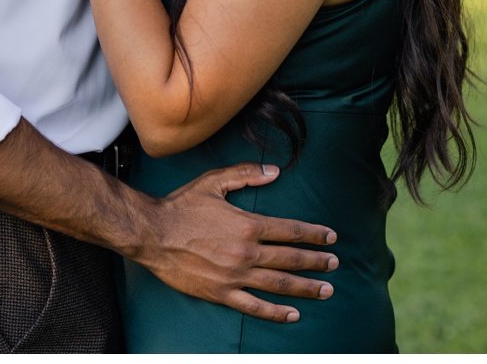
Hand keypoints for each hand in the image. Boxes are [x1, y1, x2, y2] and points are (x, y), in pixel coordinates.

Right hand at [137, 163, 339, 323]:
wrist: (151, 234)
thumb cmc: (182, 206)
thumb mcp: (214, 181)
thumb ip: (246, 173)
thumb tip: (275, 171)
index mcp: (248, 225)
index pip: (291, 230)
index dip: (314, 234)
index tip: (331, 238)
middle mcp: (246, 252)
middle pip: (291, 258)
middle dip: (317, 262)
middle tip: (335, 265)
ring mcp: (235, 276)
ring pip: (279, 284)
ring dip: (305, 288)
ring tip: (325, 290)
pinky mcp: (221, 293)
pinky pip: (254, 307)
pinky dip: (275, 312)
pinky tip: (293, 314)